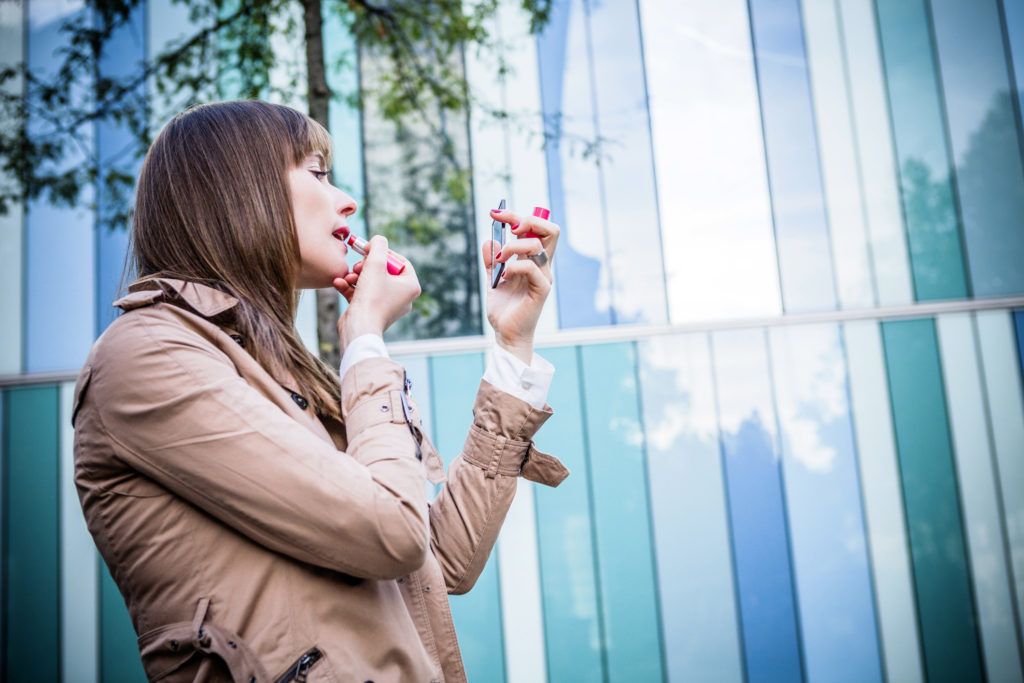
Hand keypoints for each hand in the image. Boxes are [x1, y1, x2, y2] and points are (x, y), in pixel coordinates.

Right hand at [333, 235, 420, 350]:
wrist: (359, 327)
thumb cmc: (372, 297)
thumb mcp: (375, 263)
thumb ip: (378, 246)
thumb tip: (378, 240)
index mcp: (411, 286)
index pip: (400, 262)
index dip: (384, 253)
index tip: (370, 250)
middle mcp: (402, 297)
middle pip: (384, 271)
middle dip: (367, 265)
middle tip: (358, 265)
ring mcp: (387, 306)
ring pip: (370, 282)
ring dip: (356, 275)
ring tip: (348, 276)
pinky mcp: (372, 312)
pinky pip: (362, 294)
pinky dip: (350, 287)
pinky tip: (339, 282)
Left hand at [484, 206, 558, 362]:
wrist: (506, 333)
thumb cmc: (504, 309)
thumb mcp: (492, 279)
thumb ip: (491, 260)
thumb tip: (489, 240)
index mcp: (534, 260)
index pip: (536, 229)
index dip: (517, 216)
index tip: (495, 214)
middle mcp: (543, 265)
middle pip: (550, 230)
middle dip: (527, 220)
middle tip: (508, 228)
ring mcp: (544, 276)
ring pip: (536, 245)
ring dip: (513, 247)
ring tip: (499, 261)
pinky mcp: (541, 289)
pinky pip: (531, 267)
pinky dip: (514, 266)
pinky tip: (504, 276)